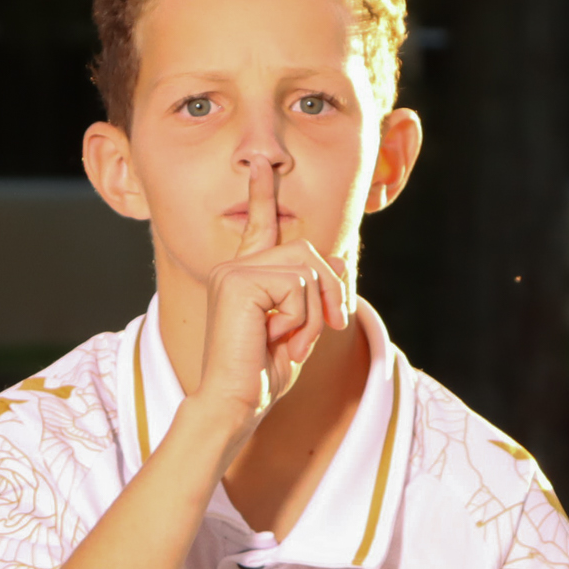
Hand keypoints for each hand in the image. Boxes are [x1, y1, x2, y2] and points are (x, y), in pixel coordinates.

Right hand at [194, 160, 349, 455]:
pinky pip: (297, 287)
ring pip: (307, 271)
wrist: (233, 403)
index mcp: (244, 276)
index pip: (259, 225)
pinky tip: (275, 338)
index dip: (263, 193)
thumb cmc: (259, 376)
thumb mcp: (298, 329)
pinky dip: (300, 319)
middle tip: (335, 323)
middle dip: (332, 289)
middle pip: (308, 251)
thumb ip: (313, 294)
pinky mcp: (239, 283)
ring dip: (313, 313)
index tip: (261, 164)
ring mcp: (234, 272)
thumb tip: (334, 255)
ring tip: (290, 341)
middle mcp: (235, 267)